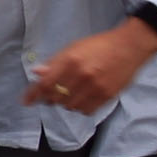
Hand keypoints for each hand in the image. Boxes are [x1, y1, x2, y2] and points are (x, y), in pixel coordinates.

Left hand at [26, 15, 156, 114]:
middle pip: (56, 97)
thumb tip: (37, 72)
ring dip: (66, 102)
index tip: (27, 101)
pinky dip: (80, 107)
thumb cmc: (100, 45)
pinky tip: (83, 97)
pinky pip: (85, 110)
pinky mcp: (106, 96)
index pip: (45, 83)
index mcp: (71, 60)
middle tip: (53, 93)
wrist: (129, 47)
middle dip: (51, 97)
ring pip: (70, 106)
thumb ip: (55, 62)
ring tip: (71, 93)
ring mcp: (95, 87)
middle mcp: (81, 75)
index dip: (33, 94)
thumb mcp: (74, 47)